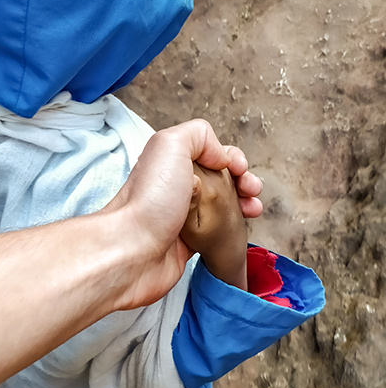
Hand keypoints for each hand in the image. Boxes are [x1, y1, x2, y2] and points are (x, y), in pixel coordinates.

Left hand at [103, 119, 261, 308]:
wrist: (134, 251)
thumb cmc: (150, 199)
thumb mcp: (171, 144)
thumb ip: (198, 135)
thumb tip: (219, 155)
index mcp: (170, 160)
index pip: (209, 151)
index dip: (230, 156)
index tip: (239, 167)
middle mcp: (176, 184)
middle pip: (219, 175)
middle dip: (243, 178)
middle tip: (251, 189)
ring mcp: (183, 213)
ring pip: (223, 201)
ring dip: (244, 200)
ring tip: (253, 207)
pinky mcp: (190, 240)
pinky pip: (219, 227)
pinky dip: (235, 223)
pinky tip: (242, 223)